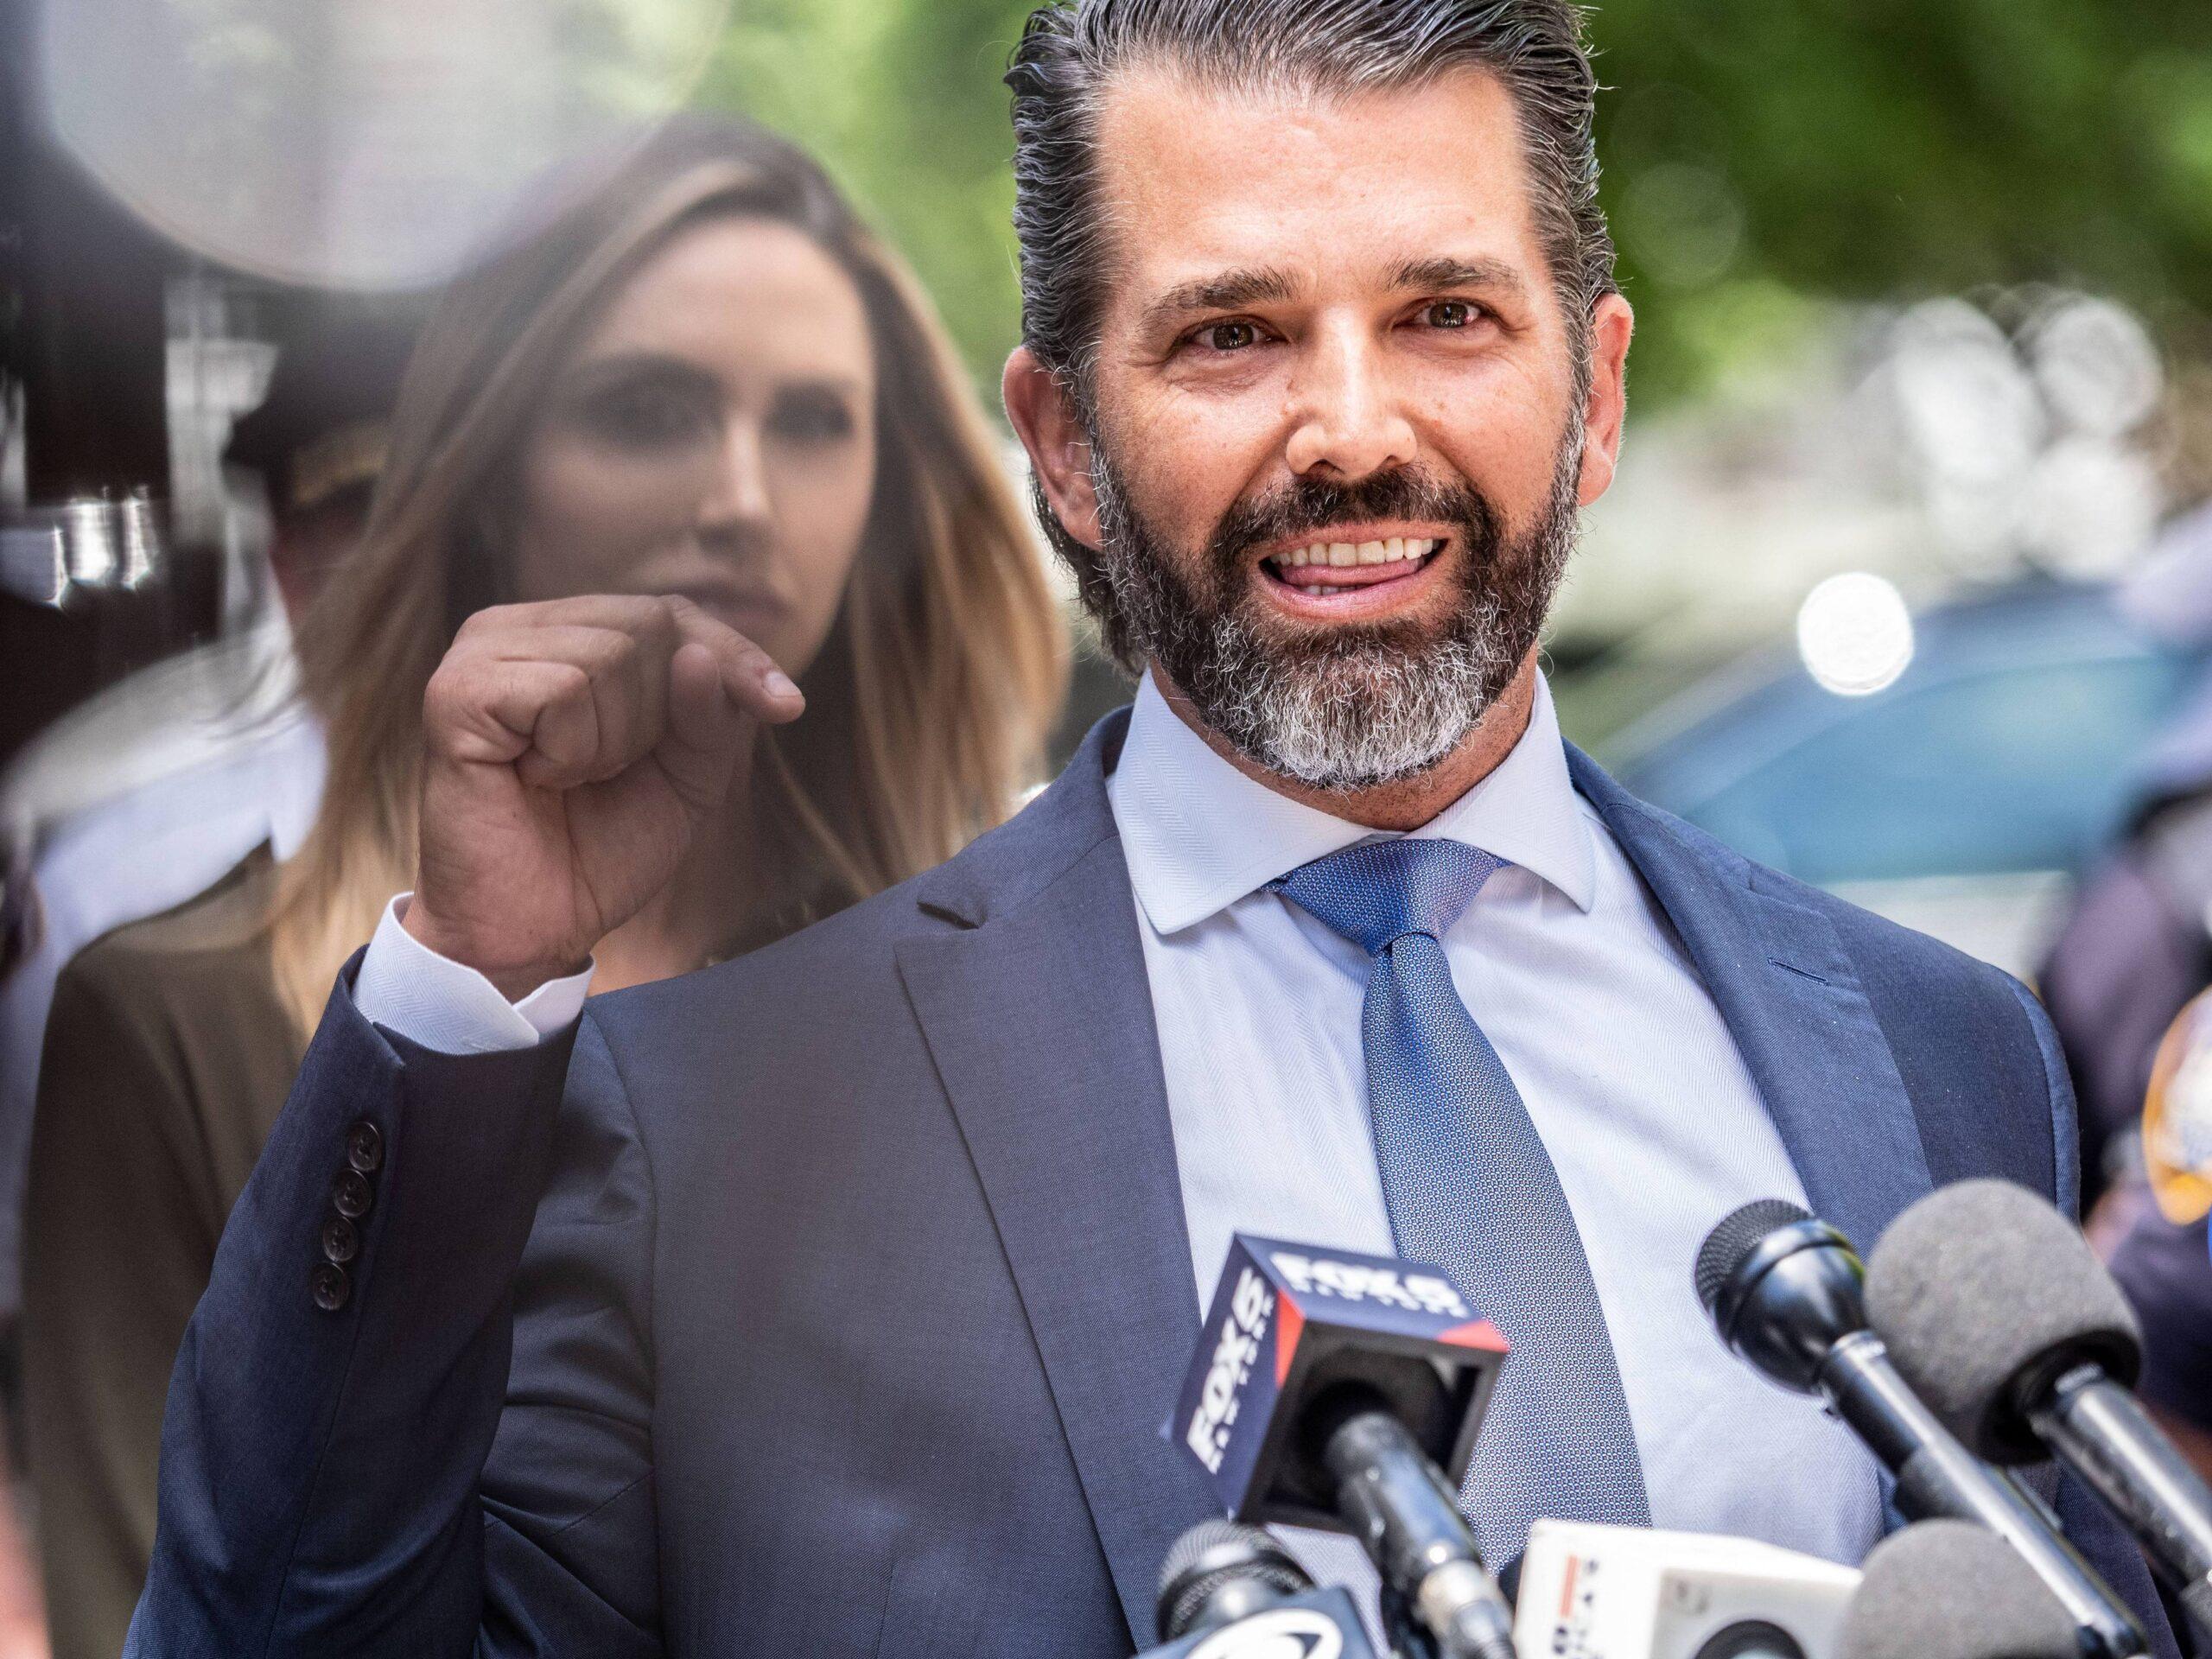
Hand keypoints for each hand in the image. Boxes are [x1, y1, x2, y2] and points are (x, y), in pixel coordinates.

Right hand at [403, 595, 802, 997]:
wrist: (534, 926)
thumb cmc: (601, 847)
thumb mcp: (689, 777)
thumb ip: (712, 716)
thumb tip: (697, 657)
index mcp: (569, 634)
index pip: (671, 613)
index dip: (734, 657)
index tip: (787, 708)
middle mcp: (519, 627)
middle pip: (650, 627)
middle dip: (661, 718)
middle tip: (608, 774)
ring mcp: (481, 652)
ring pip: (610, 657)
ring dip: (612, 742)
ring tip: (566, 778)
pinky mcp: (456, 691)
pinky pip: (564, 691)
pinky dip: (572, 751)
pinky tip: (537, 778)